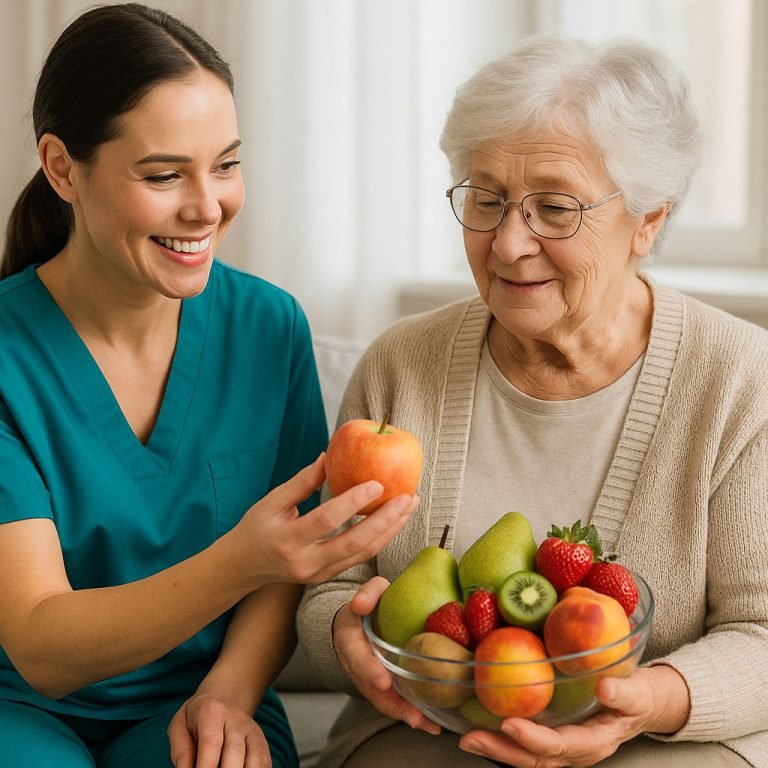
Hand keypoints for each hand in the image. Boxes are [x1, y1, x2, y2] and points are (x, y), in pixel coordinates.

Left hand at [168, 692, 269, 767]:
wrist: (225, 698)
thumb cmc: (197, 717)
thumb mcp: (180, 726)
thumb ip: (181, 752)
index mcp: (212, 713)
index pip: (211, 743)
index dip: (206, 767)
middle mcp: (236, 721)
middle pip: (235, 753)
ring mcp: (252, 732)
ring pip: (255, 759)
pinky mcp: (262, 743)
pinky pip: (265, 763)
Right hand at [236, 453, 418, 586]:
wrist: (244, 566)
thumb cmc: (256, 527)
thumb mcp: (272, 501)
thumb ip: (302, 481)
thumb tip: (329, 456)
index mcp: (288, 540)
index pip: (327, 520)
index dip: (353, 501)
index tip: (377, 483)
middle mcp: (306, 563)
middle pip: (355, 543)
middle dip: (385, 520)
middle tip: (407, 497)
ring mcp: (318, 574)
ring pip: (363, 554)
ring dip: (390, 530)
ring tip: (408, 506)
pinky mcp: (327, 578)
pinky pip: (359, 558)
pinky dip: (380, 538)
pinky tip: (394, 520)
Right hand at [333, 576, 440, 734]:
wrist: (360, 620)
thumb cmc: (369, 604)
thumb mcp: (369, 592)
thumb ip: (368, 593)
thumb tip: (361, 605)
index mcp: (349, 640)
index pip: (357, 656)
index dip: (369, 670)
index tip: (384, 681)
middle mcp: (356, 665)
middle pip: (371, 688)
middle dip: (392, 703)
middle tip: (412, 715)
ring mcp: (368, 679)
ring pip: (383, 701)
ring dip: (404, 714)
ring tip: (427, 724)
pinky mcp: (382, 686)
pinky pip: (394, 702)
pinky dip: (410, 714)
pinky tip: (431, 724)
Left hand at [459, 665, 689, 766]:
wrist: (640, 705)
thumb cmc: (638, 696)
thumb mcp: (637, 693)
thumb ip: (624, 694)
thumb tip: (606, 687)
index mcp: (593, 742)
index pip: (560, 746)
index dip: (533, 739)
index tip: (509, 725)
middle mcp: (574, 751)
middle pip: (534, 758)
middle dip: (501, 751)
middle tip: (470, 739)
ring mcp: (562, 748)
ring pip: (525, 755)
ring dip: (495, 748)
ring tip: (466, 739)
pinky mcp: (553, 736)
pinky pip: (525, 744)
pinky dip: (502, 738)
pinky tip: (479, 725)